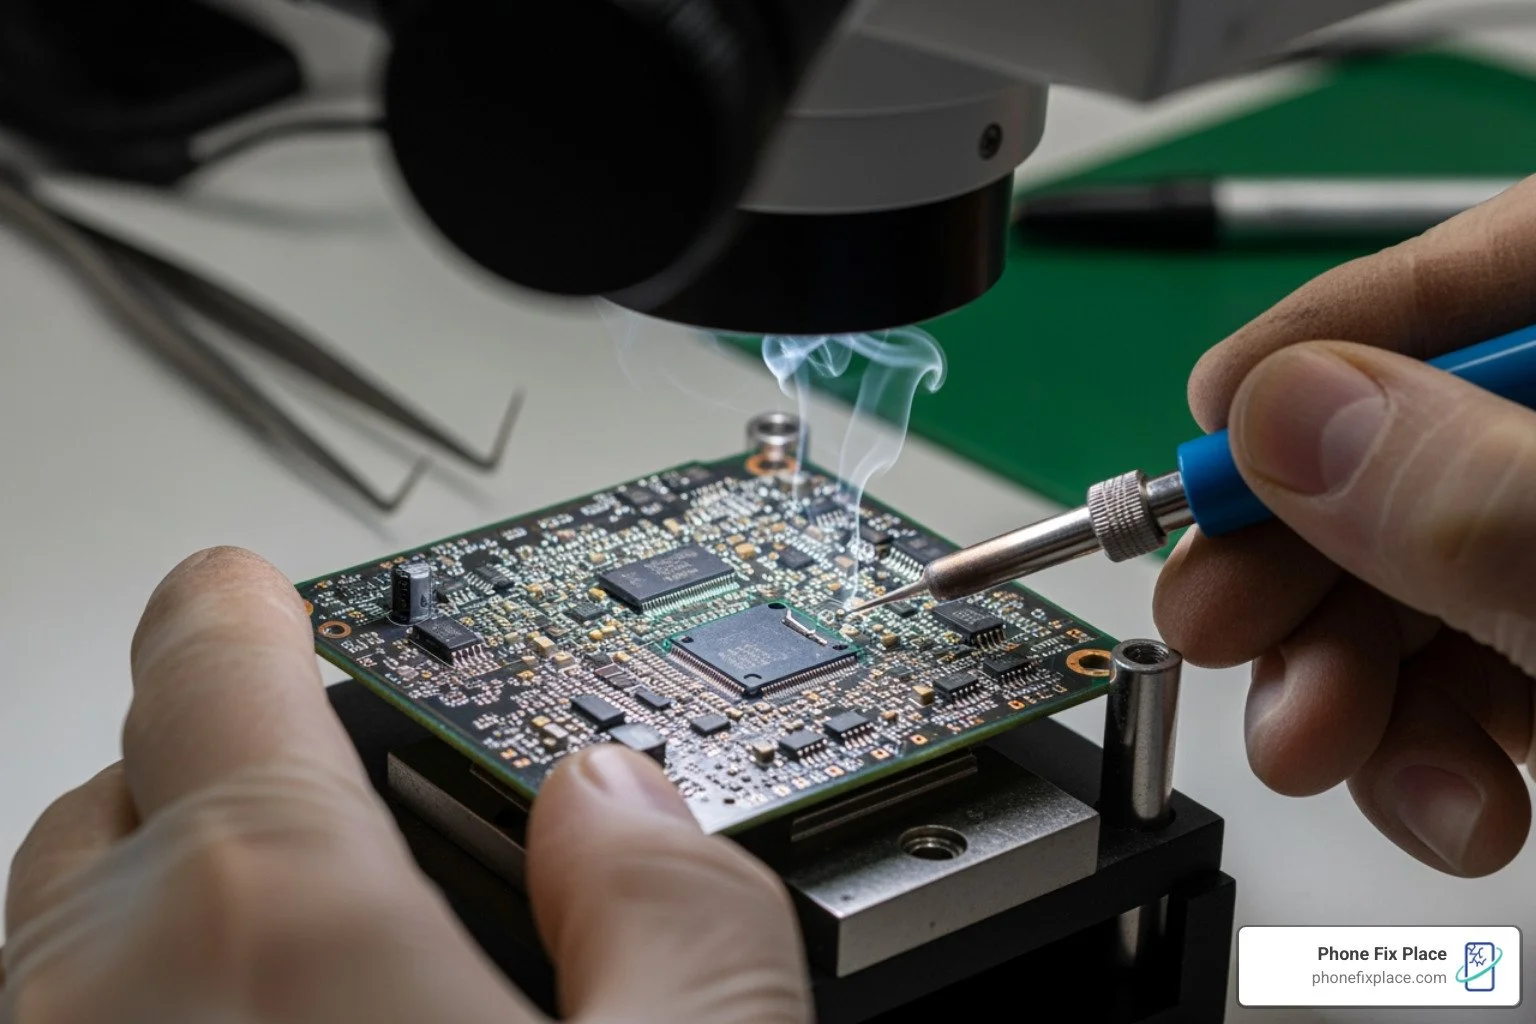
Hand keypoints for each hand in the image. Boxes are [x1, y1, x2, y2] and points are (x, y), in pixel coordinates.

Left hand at [2, 547, 809, 1023]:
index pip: (214, 658)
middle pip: (131, 797)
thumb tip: (628, 809)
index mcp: (274, 929)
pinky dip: (166, 1011)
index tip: (264, 591)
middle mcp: (105, 1002)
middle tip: (356, 827)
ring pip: (78, 937)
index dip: (248, 605)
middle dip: (233, 778)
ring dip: (192, 916)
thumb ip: (682, 915)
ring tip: (343, 972)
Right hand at [1155, 177, 1535, 877]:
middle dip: (1301, 566)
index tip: (1208, 425)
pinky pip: (1471, 677)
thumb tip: (1275, 416)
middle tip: (1218, 628)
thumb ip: (1468, 493)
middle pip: (1404, 455)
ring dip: (1347, 684)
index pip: (1464, 278)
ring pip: (1416, 585)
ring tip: (1325, 749)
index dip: (1317, 344)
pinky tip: (1454, 801)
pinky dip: (1433, 750)